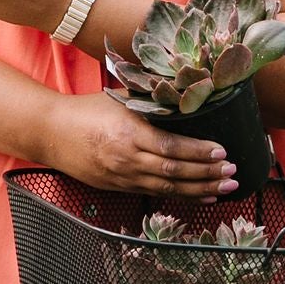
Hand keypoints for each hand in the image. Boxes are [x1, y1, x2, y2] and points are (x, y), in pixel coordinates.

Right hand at [42, 93, 235, 198]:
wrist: (51, 132)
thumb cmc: (87, 110)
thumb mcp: (120, 98)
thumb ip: (151, 98)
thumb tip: (186, 88)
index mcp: (129, 133)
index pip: (171, 147)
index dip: (199, 153)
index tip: (222, 152)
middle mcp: (127, 158)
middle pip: (174, 171)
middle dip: (207, 174)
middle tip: (233, 173)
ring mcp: (123, 177)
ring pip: (168, 188)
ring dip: (200, 189)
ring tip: (225, 188)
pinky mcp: (119, 187)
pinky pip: (156, 193)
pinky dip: (182, 195)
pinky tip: (202, 196)